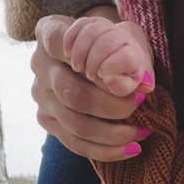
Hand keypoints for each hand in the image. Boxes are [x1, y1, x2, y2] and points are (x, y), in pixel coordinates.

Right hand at [30, 13, 154, 160]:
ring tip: (142, 132)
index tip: (119, 73)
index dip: (92, 62)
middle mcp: (39, 65)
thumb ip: (132, 54)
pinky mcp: (47, 121)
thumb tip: (143, 84)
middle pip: (72, 94)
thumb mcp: (123, 36)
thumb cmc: (114, 45)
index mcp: (50, 33)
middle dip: (111, 106)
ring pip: (74, 124)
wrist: (101, 58)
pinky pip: (76, 144)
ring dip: (113, 133)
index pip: (62, 43)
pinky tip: (132, 149)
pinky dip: (107, 151)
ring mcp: (41, 96)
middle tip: (139, 105)